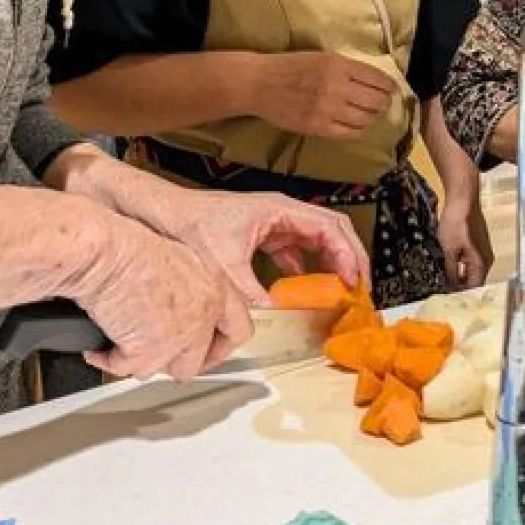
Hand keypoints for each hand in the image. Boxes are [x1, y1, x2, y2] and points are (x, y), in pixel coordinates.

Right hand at [66, 211, 250, 380]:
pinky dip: (110, 360)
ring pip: (162, 369)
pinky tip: (101, 346)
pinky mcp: (149, 351)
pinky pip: (128, 369)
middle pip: (198, 360)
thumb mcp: (179, 259)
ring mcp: (179, 336)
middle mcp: (203, 314)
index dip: (220, 347)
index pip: (238, 330)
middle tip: (154, 354)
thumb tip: (184, 308)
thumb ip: (191, 289)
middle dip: (174, 362)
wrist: (105, 252)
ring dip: (140, 360)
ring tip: (123, 340)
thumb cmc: (131, 247)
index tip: (208, 352)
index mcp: (216, 288)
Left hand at [151, 188, 369, 307]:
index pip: (331, 227)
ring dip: (331, 263)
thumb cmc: (192, 224)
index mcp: (281, 210)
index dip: (348, 254)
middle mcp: (283, 213)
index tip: (353, 280)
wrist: (166, 214)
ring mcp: (276, 223)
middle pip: (332, 231)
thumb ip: (250, 290)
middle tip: (358, 287)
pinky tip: (305, 290)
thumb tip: (274, 313)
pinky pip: (298, 251)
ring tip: (339, 290)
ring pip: (318, 240)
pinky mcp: (265, 235)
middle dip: (350, 257)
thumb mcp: (223, 264)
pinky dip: (307, 269)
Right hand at [249, 51, 398, 139]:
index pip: (376, 78)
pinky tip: (356, 125)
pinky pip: (349, 133)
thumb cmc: (290, 66)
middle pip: (375, 101)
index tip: (392, 90)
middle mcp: (336, 86)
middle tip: (382, 104)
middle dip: (383, 103)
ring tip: (369, 115)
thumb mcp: (322, 57)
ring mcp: (327, 108)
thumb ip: (346, 68)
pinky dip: (358, 130)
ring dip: (372, 117)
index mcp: (338, 65)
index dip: (389, 86)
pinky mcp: (317, 126)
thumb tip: (374, 80)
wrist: (259, 83)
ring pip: (365, 118)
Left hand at [437, 197, 494, 288]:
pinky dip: (461, 263)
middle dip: (460, 285)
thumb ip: (451, 270)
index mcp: (481, 263)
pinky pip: (471, 259)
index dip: (461, 293)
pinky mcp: (478, 242)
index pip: (474, 287)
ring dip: (460, 273)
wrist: (462, 200)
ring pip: (472, 268)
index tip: (448, 297)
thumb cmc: (456, 224)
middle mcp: (486, 258)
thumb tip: (451, 284)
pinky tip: (449, 262)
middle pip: (474, 279)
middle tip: (444, 290)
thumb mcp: (449, 250)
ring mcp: (483, 249)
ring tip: (444, 277)